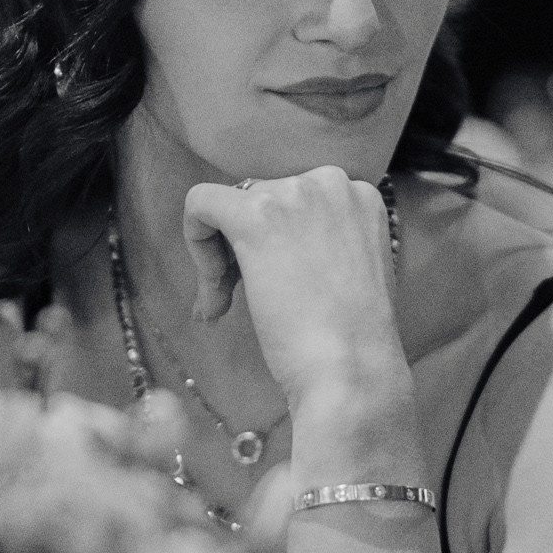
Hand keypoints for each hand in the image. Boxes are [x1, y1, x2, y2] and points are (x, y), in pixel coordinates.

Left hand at [181, 167, 406, 417]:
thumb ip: (319, 244)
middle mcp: (331, 182)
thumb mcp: (351, 272)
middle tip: (237, 303)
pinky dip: (194, 240)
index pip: (295, 202)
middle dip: (243, 251)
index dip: (276, 244)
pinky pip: (200, 202)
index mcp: (358, 195)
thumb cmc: (353, 341)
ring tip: (224, 308)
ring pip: (230, 206)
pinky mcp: (256, 214)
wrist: (352, 370)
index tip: (275, 286)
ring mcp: (295, 194)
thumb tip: (267, 244)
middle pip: (261, 200)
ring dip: (220, 259)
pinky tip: (212, 288)